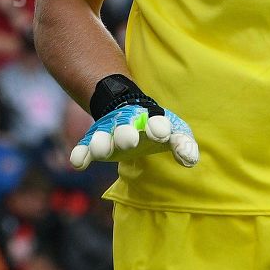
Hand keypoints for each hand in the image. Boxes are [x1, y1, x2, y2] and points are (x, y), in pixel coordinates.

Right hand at [70, 75, 198, 169]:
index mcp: (153, 120)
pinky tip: (78, 162)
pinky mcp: (95, 140)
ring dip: (103, 143)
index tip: (161, 134)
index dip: (158, 127)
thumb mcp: (174, 132)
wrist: (126, 108)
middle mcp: (130, 123)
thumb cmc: (156, 127)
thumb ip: (183, 145)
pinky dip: (82, 153)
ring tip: (101, 150)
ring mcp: (111, 131)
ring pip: (105, 135)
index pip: (157, 122)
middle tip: (129, 140)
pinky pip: (86, 146)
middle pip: (127, 126)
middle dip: (127, 133)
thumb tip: (191, 160)